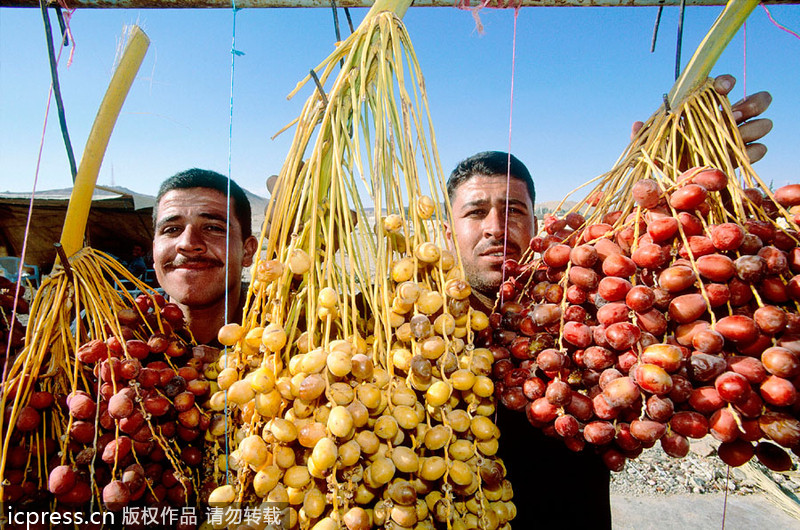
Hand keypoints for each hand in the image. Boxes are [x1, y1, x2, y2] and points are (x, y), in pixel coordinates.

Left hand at [630, 74, 772, 162]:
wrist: (671, 189)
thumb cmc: (658, 162)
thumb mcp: (648, 149)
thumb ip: (643, 136)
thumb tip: (635, 124)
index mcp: (704, 109)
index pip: (723, 85)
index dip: (725, 82)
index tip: (721, 88)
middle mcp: (726, 120)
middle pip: (757, 101)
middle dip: (753, 103)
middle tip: (735, 113)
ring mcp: (737, 139)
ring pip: (762, 124)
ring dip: (752, 127)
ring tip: (735, 135)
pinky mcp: (741, 159)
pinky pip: (759, 149)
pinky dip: (752, 151)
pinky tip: (737, 154)